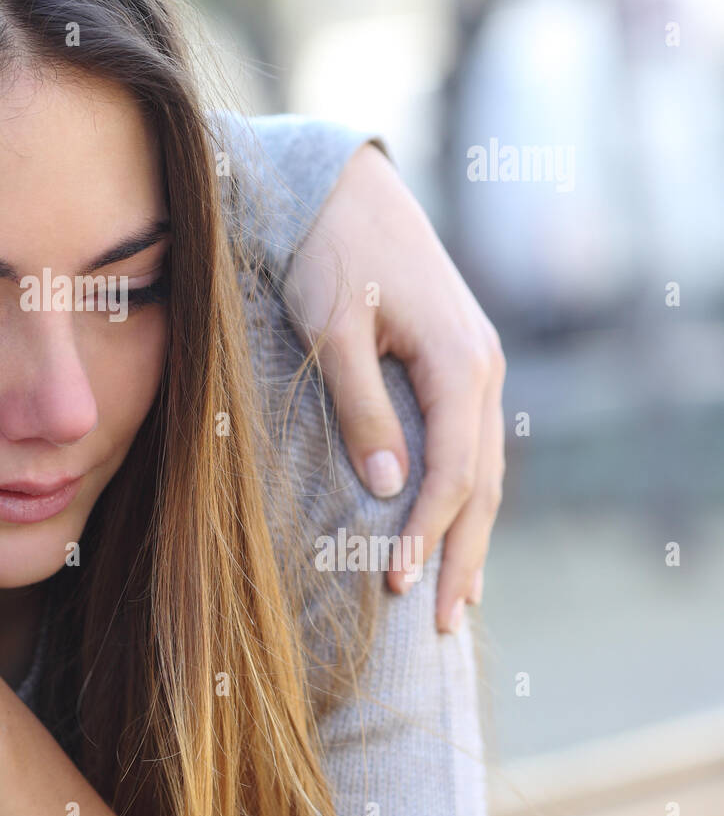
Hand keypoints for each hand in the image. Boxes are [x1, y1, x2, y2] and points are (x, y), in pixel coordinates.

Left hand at [283, 144, 505, 633]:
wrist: (344, 190)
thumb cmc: (330, 253)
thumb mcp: (334, 328)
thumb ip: (361, 406)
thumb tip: (390, 487)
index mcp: (458, 359)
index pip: (455, 467)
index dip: (430, 530)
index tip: (398, 582)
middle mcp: (482, 366)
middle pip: (483, 480)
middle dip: (463, 553)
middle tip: (443, 625)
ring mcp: (475, 363)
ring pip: (484, 466)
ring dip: (470, 533)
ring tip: (455, 599)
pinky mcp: (456, 362)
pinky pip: (471, 443)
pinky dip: (463, 494)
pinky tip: (450, 528)